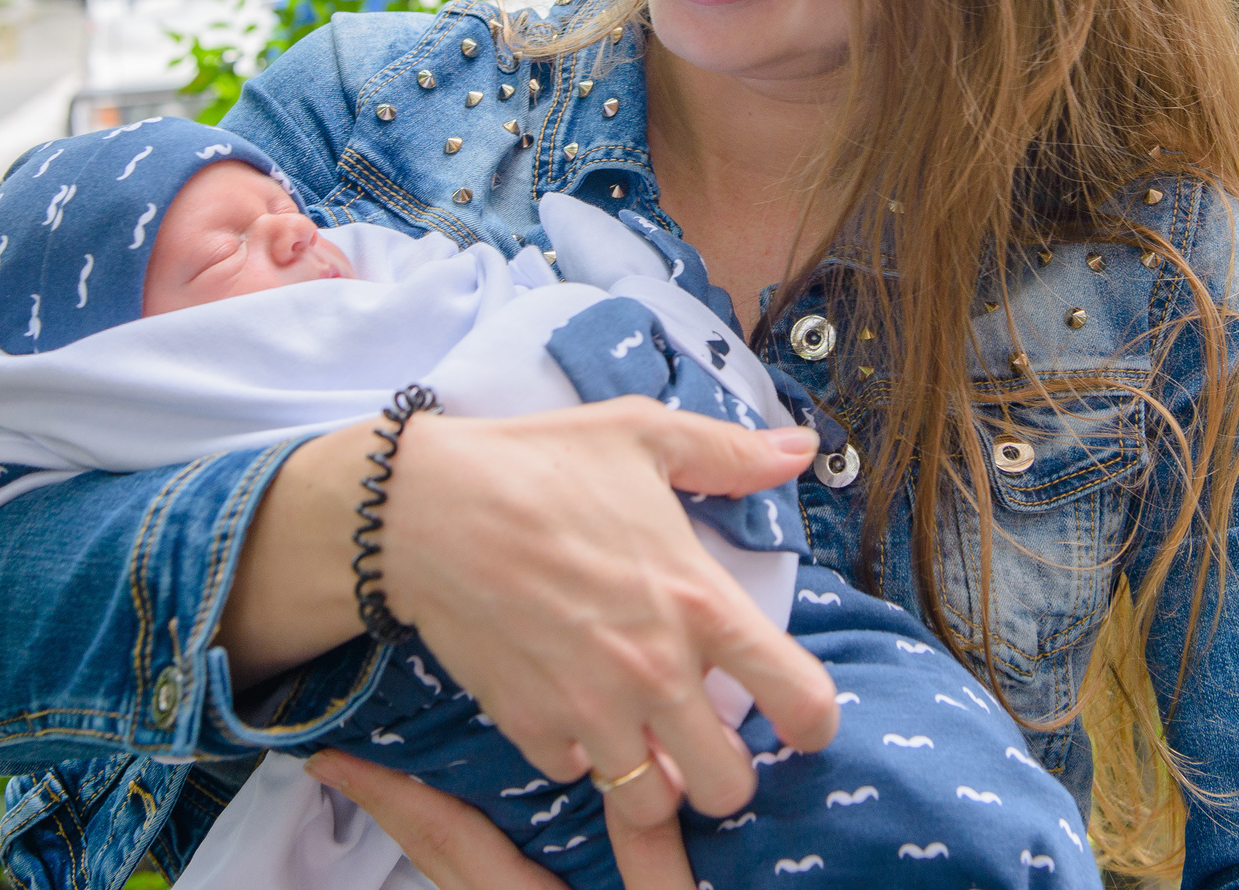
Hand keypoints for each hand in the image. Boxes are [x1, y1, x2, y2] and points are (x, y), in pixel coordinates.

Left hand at [307, 749, 693, 889]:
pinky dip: (461, 854)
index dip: (391, 794)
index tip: (336, 759)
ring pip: (449, 879)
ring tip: (406, 782)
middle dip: (390, 806)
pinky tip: (476, 831)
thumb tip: (636, 766)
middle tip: (347, 758)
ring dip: (424, 830)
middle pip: (433, 858)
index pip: (447, 838)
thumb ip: (650, 848)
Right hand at [374, 401, 839, 825]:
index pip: (798, 697)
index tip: (798, 716)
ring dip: (653, 774)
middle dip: (726, 770)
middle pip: (730, 786)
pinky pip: (573, 773)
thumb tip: (800, 450)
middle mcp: (656, 670)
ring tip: (639, 731)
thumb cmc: (538, 463)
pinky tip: (570, 706)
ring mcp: (591, 708)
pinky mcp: (531, 725)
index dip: (813, 720)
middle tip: (704, 733)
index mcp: (699, 602)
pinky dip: (577, 752)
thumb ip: (731, 454)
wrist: (425, 509)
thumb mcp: (644, 436)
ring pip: (652, 802)